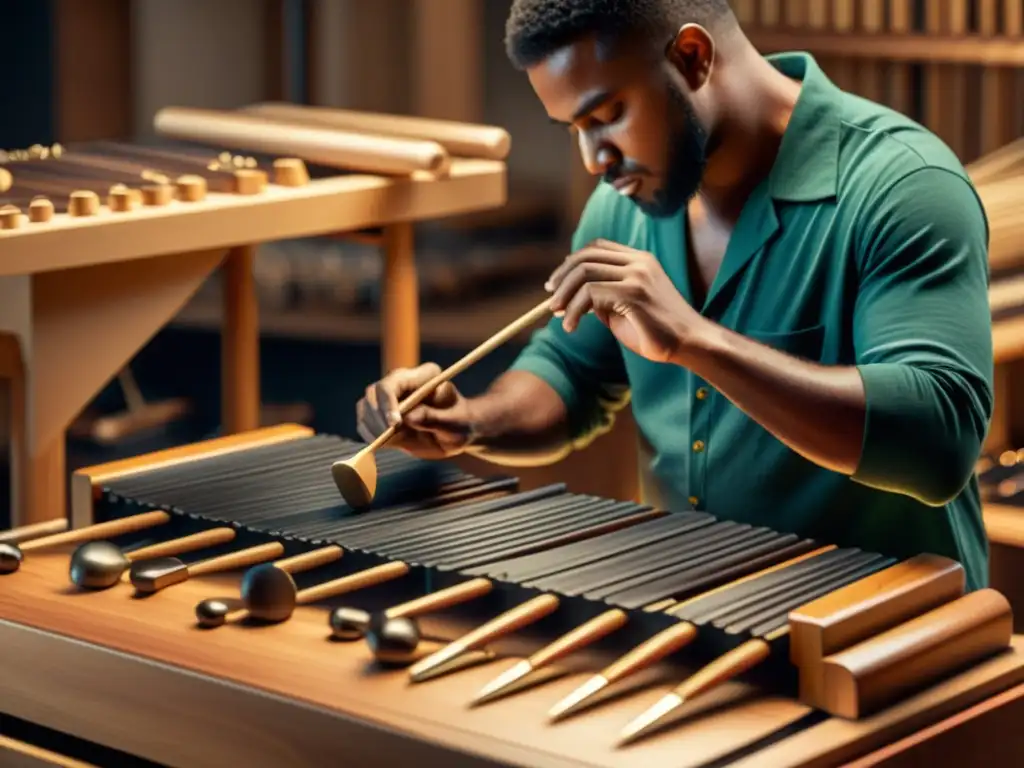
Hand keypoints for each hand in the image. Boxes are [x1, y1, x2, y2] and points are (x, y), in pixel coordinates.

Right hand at [355, 362, 475, 459]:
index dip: (388, 402)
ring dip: (372, 427)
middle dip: (377, 416)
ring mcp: (391, 399)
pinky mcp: (383, 416)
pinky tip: (385, 443)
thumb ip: (433, 418)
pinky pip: (365, 423)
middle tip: (388, 437)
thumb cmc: (461, 424)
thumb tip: (408, 418)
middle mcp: (403, 383)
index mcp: (423, 376)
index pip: (394, 383)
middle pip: (373, 393)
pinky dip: (370, 435)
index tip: (395, 423)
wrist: (457, 433)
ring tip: (390, 441)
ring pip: (365, 407)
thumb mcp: (453, 423)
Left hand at [546, 239, 701, 362]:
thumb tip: (572, 297)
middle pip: (585, 257)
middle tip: (550, 302)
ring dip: (564, 296)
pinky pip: (590, 295)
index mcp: (640, 260)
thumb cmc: (658, 331)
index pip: (597, 248)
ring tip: (558, 316)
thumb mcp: (626, 307)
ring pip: (584, 273)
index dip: (571, 262)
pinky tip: (572, 327)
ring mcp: (637, 276)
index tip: (557, 284)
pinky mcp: (634, 295)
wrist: (690, 344)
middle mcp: (638, 262)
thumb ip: (604, 296)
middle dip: (561, 279)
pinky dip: (574, 311)